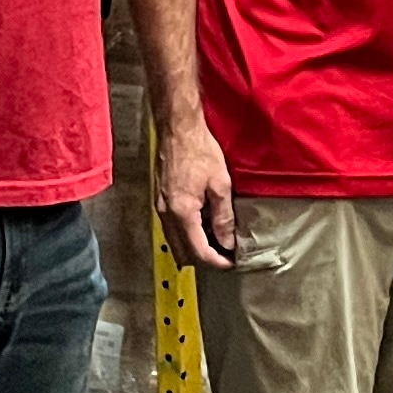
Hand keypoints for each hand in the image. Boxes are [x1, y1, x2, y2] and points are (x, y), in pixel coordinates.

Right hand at [159, 111, 237, 268]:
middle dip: (204, 258)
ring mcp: (161, 207)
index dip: (216, 261)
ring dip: (194, 247)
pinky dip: (186, 234)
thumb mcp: (220, 185)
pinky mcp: (161, 199)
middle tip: (224, 256)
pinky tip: (201, 227)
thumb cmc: (200, 151)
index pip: (198, 251)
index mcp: (182, 213)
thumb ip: (223, 217)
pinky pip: (171, 227)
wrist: (178, 129)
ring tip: (216, 244)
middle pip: (182, 251)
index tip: (231, 263)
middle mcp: (167, 214)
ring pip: (175, 240)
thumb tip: (228, 242)